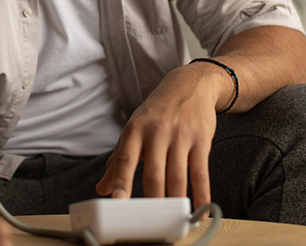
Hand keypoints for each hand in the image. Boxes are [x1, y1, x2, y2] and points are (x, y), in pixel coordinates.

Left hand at [95, 65, 226, 210]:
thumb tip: (103, 187)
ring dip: (175, 201)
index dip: (120, 181)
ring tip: (172, 220)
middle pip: (153, 173)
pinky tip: (199, 208)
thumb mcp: (134, 128)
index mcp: (135, 130)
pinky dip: (201, 193)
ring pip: (177, 176)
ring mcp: (181, 136)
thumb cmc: (158, 111)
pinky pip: (201, 172)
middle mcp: (157, 132)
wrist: (190, 84)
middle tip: (148, 221)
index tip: (117, 201)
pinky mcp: (201, 140)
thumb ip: (118, 159)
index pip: (125, 159)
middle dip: (151, 199)